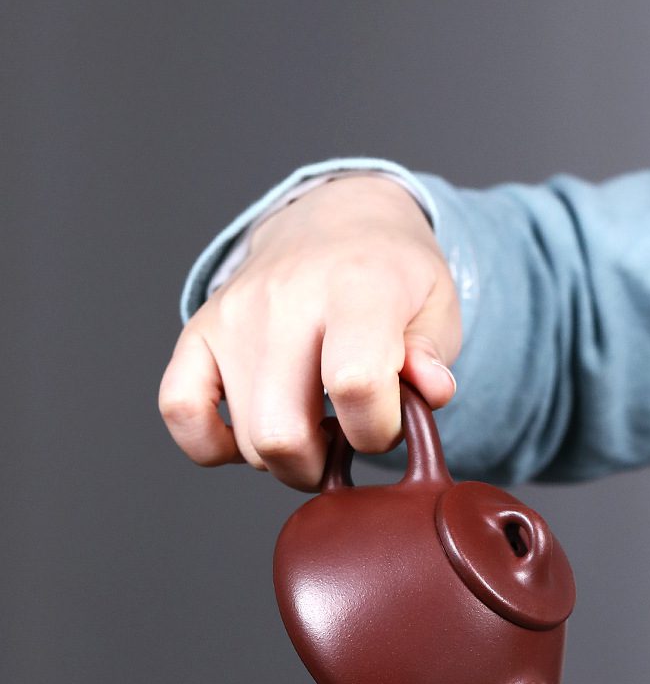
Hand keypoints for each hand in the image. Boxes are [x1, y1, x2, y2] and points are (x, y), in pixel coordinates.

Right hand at [159, 174, 460, 488]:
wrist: (338, 219)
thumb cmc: (393, 276)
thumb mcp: (437, 303)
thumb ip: (433, 355)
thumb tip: (429, 391)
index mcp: (356, 288)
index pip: (355, 383)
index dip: (378, 429)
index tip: (390, 422)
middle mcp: (285, 299)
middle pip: (282, 433)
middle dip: (321, 465)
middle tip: (344, 443)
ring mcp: (234, 316)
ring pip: (245, 438)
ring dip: (283, 458)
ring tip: (312, 425)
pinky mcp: (198, 331)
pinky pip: (179, 409)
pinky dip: (212, 444)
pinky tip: (250, 435)